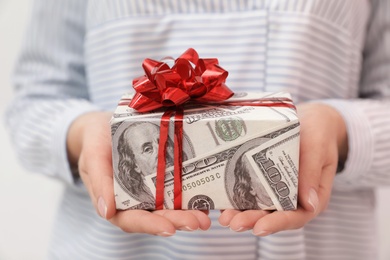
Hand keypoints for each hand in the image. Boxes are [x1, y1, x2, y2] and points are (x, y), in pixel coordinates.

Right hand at [67, 111, 210, 235]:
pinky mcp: (161, 179)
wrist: (104, 126)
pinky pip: (176, 190)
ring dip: (188, 213)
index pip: (131, 219)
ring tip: (205, 217)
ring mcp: (149, 191)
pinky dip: (191, 196)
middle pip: (156, 217)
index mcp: (114, 201)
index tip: (169, 228)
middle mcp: (134, 200)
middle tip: (197, 222)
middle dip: (177, 221)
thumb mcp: (93, 156)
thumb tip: (106, 211)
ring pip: (169, 207)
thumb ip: (98, 180)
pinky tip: (206, 198)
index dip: (150, 225)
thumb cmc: (95, 141)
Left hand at [218, 102, 347, 235]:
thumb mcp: (317, 147)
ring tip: (225, 218)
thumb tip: (310, 205)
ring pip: (261, 208)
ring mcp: (280, 191)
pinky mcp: (266, 181)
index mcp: (315, 196)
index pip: (297, 216)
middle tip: (233, 223)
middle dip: (252, 220)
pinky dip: (238, 198)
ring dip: (242, 214)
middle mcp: (296, 198)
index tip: (260, 228)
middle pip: (274, 215)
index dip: (278, 224)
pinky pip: (253, 193)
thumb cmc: (318, 132)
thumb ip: (312, 172)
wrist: (310, 120)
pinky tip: (223, 201)